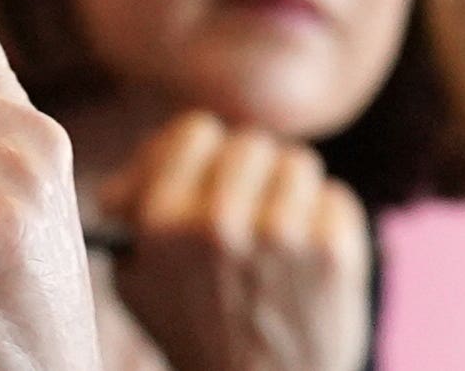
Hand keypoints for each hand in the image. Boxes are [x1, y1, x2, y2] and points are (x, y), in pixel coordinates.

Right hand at [97, 112, 368, 370]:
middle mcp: (218, 222)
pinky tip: (310, 258)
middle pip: (253, 145)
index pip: (197, 132)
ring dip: (291, 195)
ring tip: (282, 238)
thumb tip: (132, 172)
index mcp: (163, 221)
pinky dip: (327, 222)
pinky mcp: (333, 253)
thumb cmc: (199, 334)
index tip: (213, 176)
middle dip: (253, 175)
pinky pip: (335, 198)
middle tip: (252, 212)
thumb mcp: (138, 281)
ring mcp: (280, 235)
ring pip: (298, 165)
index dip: (207, 153)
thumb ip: (129, 216)